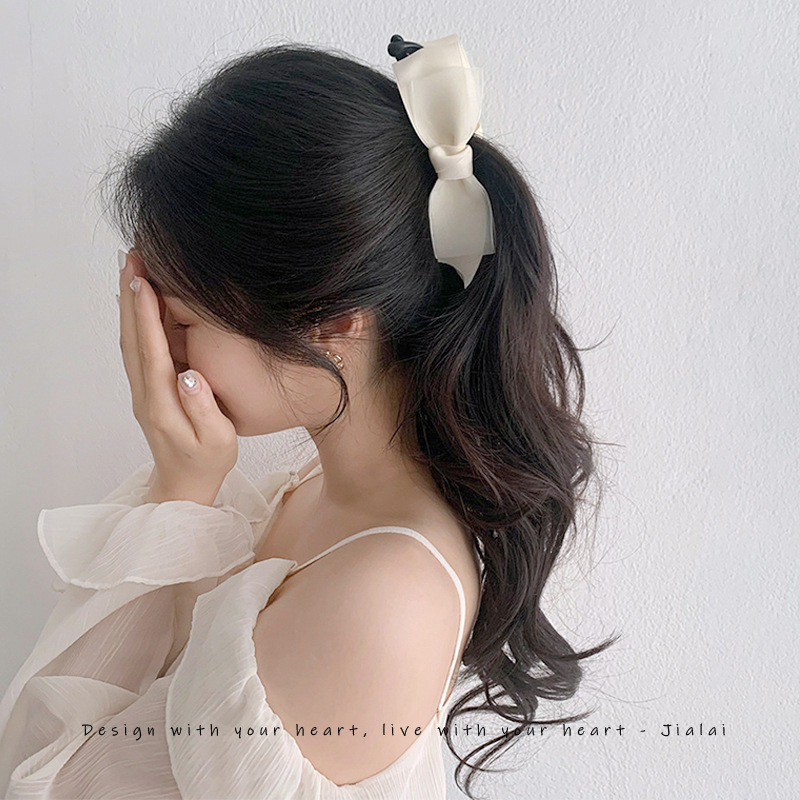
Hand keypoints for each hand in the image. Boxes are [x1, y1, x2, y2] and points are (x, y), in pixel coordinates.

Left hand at [118, 249, 237, 504]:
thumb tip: (189, 373)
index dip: (145, 315)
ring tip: (131, 269)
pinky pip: (135, 349)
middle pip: (132, 338)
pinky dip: (132, 320)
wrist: (184, 485)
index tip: (143, 280)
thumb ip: (203, 408)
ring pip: (129, 341)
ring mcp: (142, 392)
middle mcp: (145, 394)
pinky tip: (137, 303)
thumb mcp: (217, 440)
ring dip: (127, 304)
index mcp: (162, 404)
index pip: (151, 351)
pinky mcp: (146, 389)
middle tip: (132, 257)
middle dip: (130, 296)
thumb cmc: (207, 462)